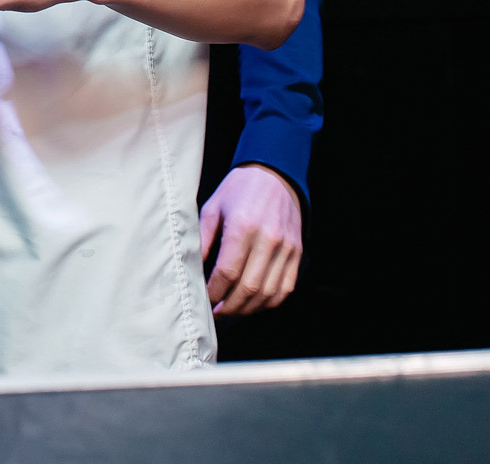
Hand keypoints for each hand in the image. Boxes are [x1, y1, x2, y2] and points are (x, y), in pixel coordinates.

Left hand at [199, 164, 303, 314]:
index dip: (213, 292)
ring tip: (230, 311)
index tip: (202, 300)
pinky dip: (268, 302)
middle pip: (248, 288)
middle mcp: (268, 239)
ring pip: (267, 293)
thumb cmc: (238, 191)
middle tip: (214, 314)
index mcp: (242, 226)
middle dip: (228, 307)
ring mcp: (286, 248)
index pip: (227, 272)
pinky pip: (285, 288)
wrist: (274, 175)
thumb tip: (192, 271)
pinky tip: (252, 304)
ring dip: (247, 309)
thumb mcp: (212, 208)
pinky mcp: (297, 253)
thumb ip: (203, 240)